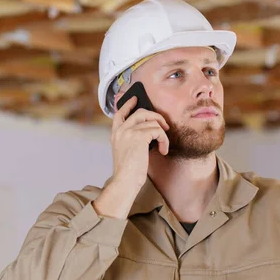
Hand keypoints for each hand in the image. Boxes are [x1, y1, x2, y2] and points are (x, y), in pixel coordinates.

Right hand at [93, 94, 169, 218]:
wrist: (125, 181)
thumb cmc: (129, 170)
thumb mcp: (127, 151)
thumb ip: (132, 138)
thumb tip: (150, 129)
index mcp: (115, 134)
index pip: (119, 113)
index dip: (128, 104)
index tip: (135, 98)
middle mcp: (120, 130)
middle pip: (141, 112)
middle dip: (156, 116)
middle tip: (164, 126)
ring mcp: (129, 132)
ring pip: (152, 122)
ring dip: (163, 134)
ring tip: (163, 145)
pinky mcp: (139, 136)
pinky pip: (158, 131)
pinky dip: (164, 140)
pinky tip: (162, 150)